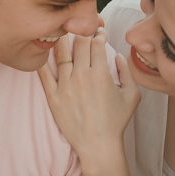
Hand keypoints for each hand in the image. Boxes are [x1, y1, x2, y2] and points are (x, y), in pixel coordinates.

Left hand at [38, 29, 140, 168]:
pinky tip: (42, 50)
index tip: (98, 34)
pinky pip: (44, 74)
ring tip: (61, 32)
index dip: (98, 33)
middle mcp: (82, 76)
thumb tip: (117, 54)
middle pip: (78, 43)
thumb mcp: (132, 95)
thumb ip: (127, 71)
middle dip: (82, 32)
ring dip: (62, 39)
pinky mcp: (54, 97)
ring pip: (60, 53)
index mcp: (102, 73)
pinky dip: (42, 60)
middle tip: (81, 30)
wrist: (98, 145)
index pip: (96, 42)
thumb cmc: (117, 121)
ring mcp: (66, 86)